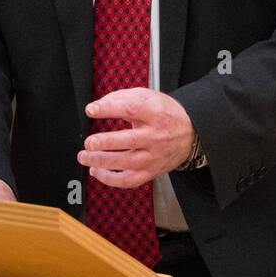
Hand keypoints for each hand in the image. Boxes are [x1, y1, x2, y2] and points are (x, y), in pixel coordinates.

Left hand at [80, 88, 196, 186]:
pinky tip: (97, 171)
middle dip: (105, 143)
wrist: (190, 132)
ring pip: (127, 163)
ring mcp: (154, 156)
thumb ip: (121, 98)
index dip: (109, 109)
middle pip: (129, 140)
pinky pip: (130, 180)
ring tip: (85, 156)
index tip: (91, 110)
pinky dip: (110, 179)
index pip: (131, 109)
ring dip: (102, 162)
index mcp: (155, 112)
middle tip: (88, 142)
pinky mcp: (152, 171)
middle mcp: (156, 135)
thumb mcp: (147, 97)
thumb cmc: (164, 113)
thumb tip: (96, 107)